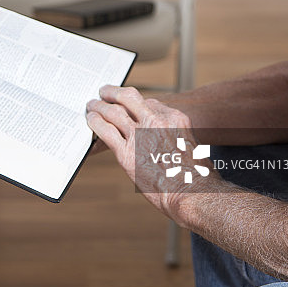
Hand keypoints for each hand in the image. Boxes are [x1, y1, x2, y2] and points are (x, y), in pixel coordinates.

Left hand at [86, 85, 218, 220]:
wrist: (193, 194)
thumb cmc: (196, 176)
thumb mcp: (192, 145)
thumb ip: (175, 135)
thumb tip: (163, 138)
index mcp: (175, 118)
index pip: (149, 102)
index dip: (134, 103)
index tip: (127, 105)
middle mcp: (156, 121)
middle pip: (129, 97)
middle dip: (114, 93)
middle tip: (104, 92)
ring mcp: (140, 136)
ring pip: (113, 112)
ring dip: (99, 106)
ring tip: (92, 105)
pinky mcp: (127, 154)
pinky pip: (106, 131)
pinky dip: (96, 123)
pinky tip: (91, 120)